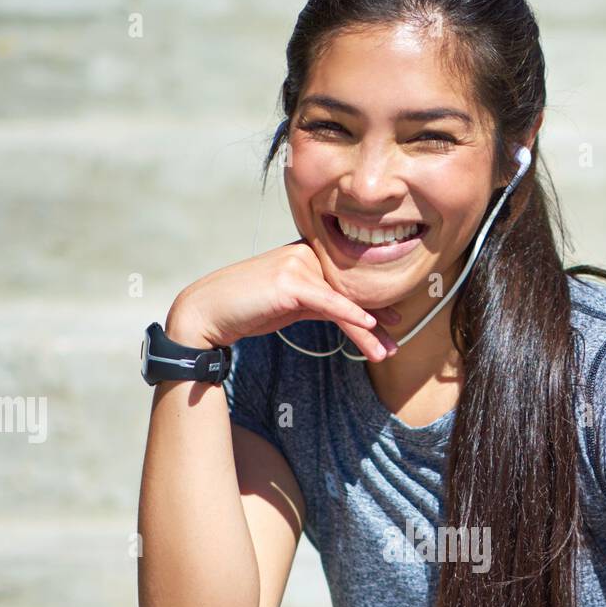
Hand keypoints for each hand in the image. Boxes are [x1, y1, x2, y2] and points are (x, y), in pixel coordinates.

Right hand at [164, 240, 401, 361]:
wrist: (208, 311)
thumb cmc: (246, 308)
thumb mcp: (289, 305)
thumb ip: (318, 304)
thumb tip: (347, 316)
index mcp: (306, 256)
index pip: (347, 281)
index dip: (372, 303)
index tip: (393, 321)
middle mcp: (305, 254)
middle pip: (350, 291)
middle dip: (376, 319)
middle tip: (397, 341)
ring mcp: (298, 264)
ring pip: (344, 300)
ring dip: (368, 329)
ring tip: (386, 352)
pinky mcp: (291, 281)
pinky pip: (330, 302)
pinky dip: (352, 315)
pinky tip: (370, 327)